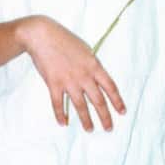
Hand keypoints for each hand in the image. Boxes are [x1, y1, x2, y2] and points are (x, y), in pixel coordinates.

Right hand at [18, 16, 124, 130]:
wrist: (42, 35)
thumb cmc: (64, 39)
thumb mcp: (85, 49)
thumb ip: (92, 65)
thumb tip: (97, 78)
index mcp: (94, 66)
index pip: (110, 87)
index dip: (117, 101)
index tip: (122, 112)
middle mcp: (84, 76)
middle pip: (98, 101)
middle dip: (105, 116)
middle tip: (109, 128)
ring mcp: (69, 81)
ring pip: (80, 106)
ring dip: (86, 120)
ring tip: (90, 129)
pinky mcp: (53, 84)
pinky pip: (58, 104)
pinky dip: (60, 115)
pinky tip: (63, 123)